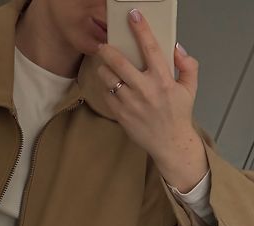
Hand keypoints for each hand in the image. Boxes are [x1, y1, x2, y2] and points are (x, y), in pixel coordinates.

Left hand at [95, 9, 198, 162]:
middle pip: (120, 63)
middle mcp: (145, 90)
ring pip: (109, 79)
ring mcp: (130, 103)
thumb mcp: (190, 87)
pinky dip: (107, 88)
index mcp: (163, 79)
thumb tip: (176, 48)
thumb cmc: (178, 114)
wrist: (169, 143)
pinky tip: (110, 84)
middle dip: (108, 51)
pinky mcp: (121, 115)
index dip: (141, 29)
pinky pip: (107, 96)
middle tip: (102, 45)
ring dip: (103, 69)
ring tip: (104, 65)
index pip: (150, 48)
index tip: (133, 16)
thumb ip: (187, 65)